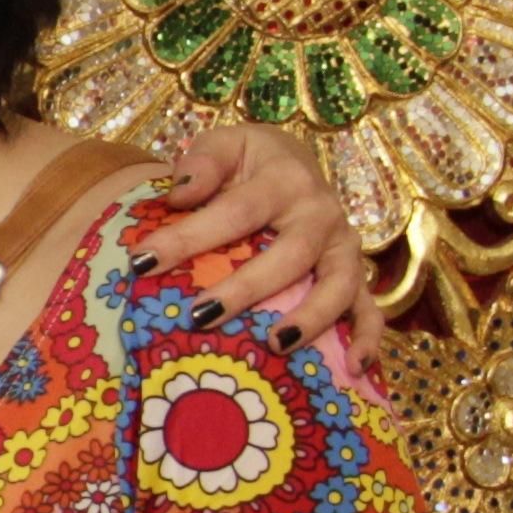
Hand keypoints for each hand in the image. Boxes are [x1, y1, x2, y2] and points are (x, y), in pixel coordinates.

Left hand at [140, 122, 367, 347]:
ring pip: (339, 285)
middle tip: (200, 317)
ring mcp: (343, 247)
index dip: (188, 238)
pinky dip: (368, 338)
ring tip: (275, 344)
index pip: (234, 212)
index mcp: (286, 180)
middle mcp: (322, 213)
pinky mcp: (355, 274)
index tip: (142, 263)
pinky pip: (370, 309)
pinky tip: (355, 368)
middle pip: (289, 256)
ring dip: (312, 318)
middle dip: (246, 289)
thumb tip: (179, 194)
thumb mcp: (225, 143)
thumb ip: (201, 162)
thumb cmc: (249, 161)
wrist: (296, 162)